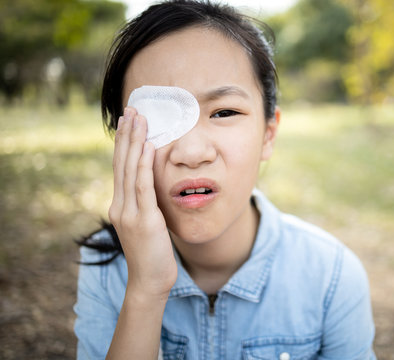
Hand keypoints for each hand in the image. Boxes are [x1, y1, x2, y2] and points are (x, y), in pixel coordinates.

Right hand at [108, 107, 176, 300]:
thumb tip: (152, 186)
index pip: (121, 167)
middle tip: (132, 109)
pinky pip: (143, 187)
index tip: (128, 120)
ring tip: (139, 119)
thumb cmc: (152, 253)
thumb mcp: (146, 223)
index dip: (124, 143)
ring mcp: (129, 212)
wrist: (150, 280)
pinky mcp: (143, 220)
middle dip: (127, 134)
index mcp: (120, 205)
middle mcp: (120, 205)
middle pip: (122, 163)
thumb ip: (145, 204)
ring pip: (131, 170)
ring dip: (135, 142)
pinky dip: (145, 165)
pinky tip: (148, 147)